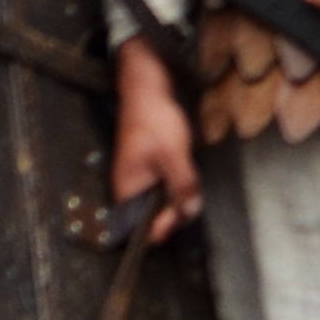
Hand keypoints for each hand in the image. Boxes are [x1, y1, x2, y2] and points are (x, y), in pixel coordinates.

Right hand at [107, 40, 198, 244]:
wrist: (147, 91)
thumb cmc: (153, 120)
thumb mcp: (174, 156)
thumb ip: (182, 186)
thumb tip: (189, 212)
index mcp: (128, 190)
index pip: (140, 228)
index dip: (163, 228)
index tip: (182, 214)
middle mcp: (129, 188)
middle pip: (152, 218)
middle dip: (175, 211)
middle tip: (192, 196)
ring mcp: (138, 179)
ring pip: (160, 202)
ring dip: (178, 197)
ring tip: (187, 180)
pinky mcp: (148, 170)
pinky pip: (163, 187)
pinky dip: (177, 184)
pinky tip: (184, 172)